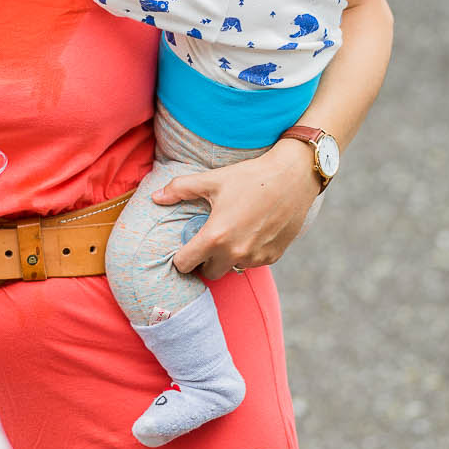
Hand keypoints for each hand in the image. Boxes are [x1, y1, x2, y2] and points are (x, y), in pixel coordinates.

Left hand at [154, 143, 316, 281]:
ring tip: (229, 235)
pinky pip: (252, 263)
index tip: (183, 247)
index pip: (185, 265)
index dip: (180, 257)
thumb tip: (155, 197)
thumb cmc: (250, 176)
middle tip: (206, 241)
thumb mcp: (212, 179)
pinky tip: (250, 233)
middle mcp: (235, 253)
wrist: (293, 177)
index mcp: (215, 237)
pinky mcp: (273, 257)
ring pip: (231, 269)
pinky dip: (247, 254)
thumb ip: (180, 189)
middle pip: (208, 272)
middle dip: (204, 260)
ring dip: (226, 258)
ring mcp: (255, 257)